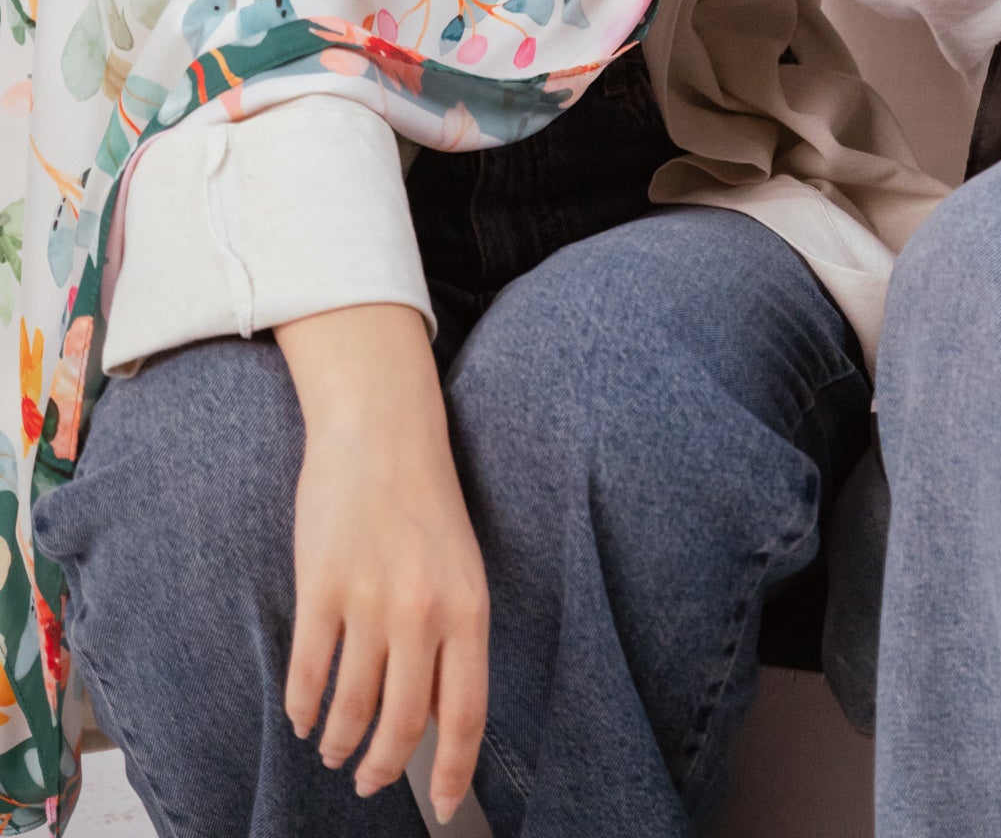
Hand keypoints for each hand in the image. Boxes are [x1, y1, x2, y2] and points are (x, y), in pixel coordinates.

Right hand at [277, 305, 488, 823]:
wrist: (382, 429)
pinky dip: (303, 708)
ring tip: (333, 749)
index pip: (466, 713)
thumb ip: (453, 636)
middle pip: (405, 724)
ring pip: (351, 708)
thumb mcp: (461, 566)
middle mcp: (423, 611)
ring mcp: (369, 601)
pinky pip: (309, 674)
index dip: (454, 771)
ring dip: (339, 743)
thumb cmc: (424, 498)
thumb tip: (438, 714)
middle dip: (383, 768)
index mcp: (468, 607)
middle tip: (368, 780)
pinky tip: (302, 717)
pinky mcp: (319, 589)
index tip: (441, 807)